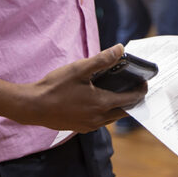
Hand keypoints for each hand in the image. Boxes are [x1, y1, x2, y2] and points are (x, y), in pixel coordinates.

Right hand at [0, 45, 146, 131]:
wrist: (33, 107)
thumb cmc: (55, 86)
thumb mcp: (79, 69)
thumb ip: (102, 59)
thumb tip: (120, 48)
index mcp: (101, 104)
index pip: (130, 100)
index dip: (140, 91)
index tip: (145, 82)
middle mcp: (98, 118)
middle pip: (124, 111)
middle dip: (133, 100)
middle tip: (136, 87)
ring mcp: (89, 125)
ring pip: (112, 118)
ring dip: (119, 107)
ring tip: (120, 92)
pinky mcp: (80, 128)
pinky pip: (100, 121)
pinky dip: (106, 112)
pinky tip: (99, 101)